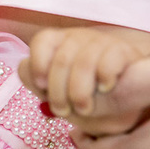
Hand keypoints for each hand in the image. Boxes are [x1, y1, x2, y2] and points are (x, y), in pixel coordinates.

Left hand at [21, 27, 146, 118]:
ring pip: (84, 63)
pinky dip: (104, 78)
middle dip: (58, 91)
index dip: (38, 63)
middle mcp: (78, 37)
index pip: (42, 40)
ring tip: (83, 109)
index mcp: (57, 42)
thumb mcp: (56, 90)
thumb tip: (26, 69)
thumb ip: (36, 80)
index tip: (41, 86)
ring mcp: (102, 41)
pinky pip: (109, 62)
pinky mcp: (123, 51)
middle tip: (62, 111)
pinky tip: (105, 89)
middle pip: (62, 59)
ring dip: (80, 91)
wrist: (122, 94)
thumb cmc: (82, 90)